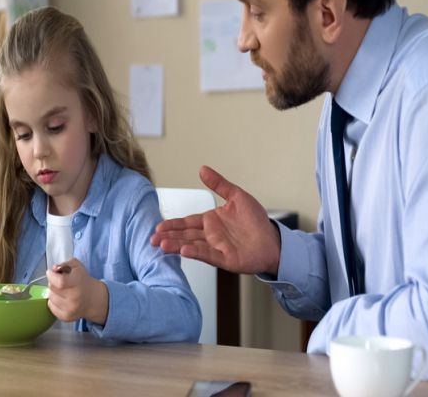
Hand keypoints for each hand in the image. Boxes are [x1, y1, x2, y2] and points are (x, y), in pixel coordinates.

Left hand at [46, 258, 108, 325]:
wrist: (92, 299)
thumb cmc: (82, 280)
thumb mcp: (77, 266)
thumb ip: (65, 264)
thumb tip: (54, 269)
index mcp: (78, 283)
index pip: (60, 281)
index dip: (52, 276)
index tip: (51, 272)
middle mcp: (75, 298)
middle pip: (52, 288)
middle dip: (52, 282)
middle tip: (59, 281)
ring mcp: (70, 309)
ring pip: (50, 297)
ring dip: (53, 292)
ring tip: (61, 290)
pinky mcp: (66, 317)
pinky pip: (51, 306)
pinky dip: (53, 301)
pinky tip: (61, 299)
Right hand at [150, 166, 280, 274]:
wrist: (273, 240)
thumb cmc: (256, 221)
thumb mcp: (237, 196)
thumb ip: (219, 184)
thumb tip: (203, 169)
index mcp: (211, 221)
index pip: (187, 222)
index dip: (173, 224)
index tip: (159, 226)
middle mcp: (210, 235)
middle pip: (185, 235)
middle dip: (168, 236)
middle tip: (153, 238)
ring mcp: (216, 248)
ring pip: (191, 245)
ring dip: (177, 245)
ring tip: (162, 245)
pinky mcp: (225, 258)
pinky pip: (207, 255)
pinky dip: (195, 253)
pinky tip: (183, 251)